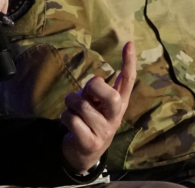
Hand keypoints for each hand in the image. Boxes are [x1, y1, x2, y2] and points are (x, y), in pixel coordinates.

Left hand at [60, 42, 137, 174]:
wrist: (84, 152)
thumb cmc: (90, 119)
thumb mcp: (96, 103)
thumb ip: (97, 91)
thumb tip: (95, 83)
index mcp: (119, 103)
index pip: (128, 81)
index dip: (129, 63)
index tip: (129, 43)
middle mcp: (116, 116)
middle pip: (111, 96)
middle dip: (93, 88)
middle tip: (85, 92)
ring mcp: (104, 131)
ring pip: (82, 106)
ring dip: (71, 103)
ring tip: (72, 108)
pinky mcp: (90, 142)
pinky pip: (72, 120)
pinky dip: (65, 116)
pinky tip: (69, 122)